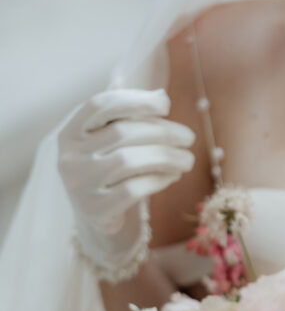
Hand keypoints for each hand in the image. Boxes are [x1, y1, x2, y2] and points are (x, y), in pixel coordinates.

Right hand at [57, 87, 195, 281]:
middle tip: (189, 138)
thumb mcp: (110, 140)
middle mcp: (70, 156)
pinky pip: (133, 189)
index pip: (100, 105)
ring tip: (187, 160)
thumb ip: (129, 116)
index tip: (166, 105)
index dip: (135, 100)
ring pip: (129, 161)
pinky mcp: (96, 209)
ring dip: (167, 157)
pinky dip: (159, 180)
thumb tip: (161, 95)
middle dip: (163, 132)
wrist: (98, 214)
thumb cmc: (110, 168)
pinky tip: (173, 176)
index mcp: (71, 132)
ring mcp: (80, 184)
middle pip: (122, 133)